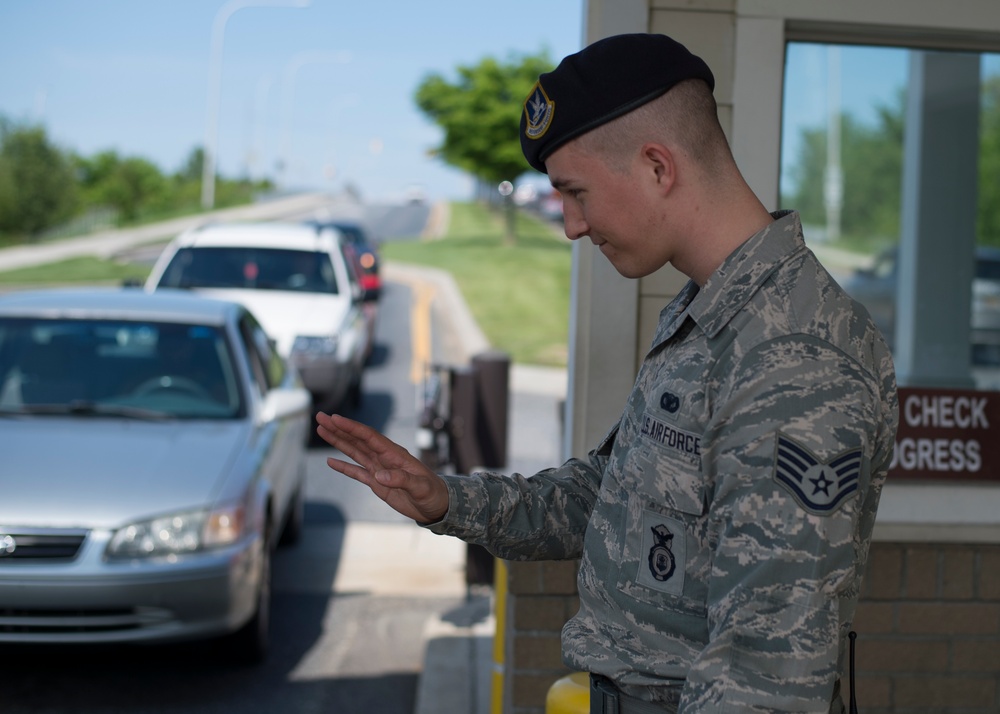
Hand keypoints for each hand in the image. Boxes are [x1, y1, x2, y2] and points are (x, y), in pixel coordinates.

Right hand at [315, 412, 449, 523]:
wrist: (436, 505)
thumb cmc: (432, 493)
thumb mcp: (420, 487)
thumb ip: (402, 479)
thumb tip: (380, 475)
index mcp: (395, 454)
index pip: (369, 437)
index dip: (352, 427)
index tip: (335, 418)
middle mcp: (384, 458)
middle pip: (357, 439)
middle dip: (338, 428)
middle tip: (320, 417)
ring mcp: (379, 469)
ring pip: (354, 451)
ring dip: (338, 441)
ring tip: (321, 430)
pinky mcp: (377, 483)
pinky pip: (357, 472)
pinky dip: (343, 466)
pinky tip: (330, 461)